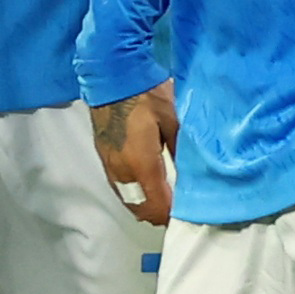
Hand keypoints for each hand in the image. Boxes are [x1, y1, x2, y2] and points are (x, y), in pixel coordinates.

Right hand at [90, 80, 177, 227]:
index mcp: (141, 163)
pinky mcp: (103, 156)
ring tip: (162, 206)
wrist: (112, 76)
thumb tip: (191, 176)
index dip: (171, 215)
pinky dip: (132, 195)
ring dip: (143, 206)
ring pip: (126, 199)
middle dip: (157, 215)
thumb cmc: (146, 96)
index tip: (187, 217)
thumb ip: (180, 152)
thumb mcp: (173, 122)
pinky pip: (118, 187)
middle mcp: (122, 170)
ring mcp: (109, 164)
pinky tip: (143, 189)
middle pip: (139, 207)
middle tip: (177, 214)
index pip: (157, 204)